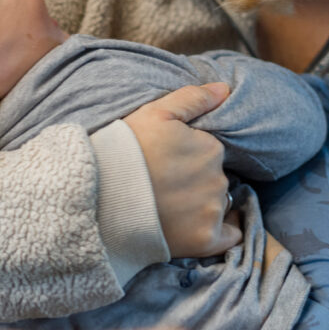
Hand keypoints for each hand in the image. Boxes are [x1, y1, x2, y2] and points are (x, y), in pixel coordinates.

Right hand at [124, 83, 241, 257]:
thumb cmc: (124, 150)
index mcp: (210, 148)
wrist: (99, 198)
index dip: (189, 155)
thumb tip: (224, 89)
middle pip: (214, 178)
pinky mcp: (205, 240)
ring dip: (203, 204)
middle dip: (196, 179)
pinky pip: (230, 236)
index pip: (210, 151)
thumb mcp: (155, 113)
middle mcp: (217, 179)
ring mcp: (211, 211)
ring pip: (218, 203)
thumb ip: (193, 98)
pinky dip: (223, 232)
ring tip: (170, 206)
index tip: (167, 161)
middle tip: (164, 183)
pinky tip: (202, 227)